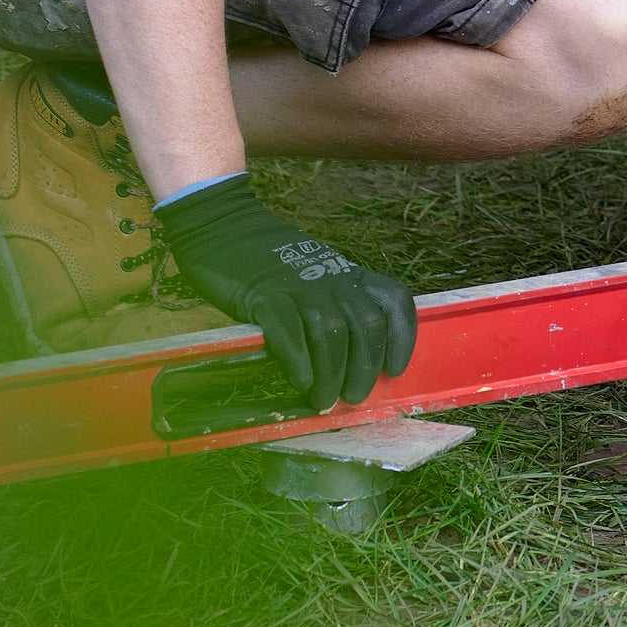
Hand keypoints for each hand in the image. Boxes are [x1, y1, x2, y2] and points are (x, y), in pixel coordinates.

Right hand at [156, 175, 417, 410]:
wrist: (224, 225)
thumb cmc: (272, 263)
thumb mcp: (316, 276)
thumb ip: (334, 307)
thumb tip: (349, 364)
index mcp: (349, 274)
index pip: (393, 300)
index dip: (402, 337)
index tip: (394, 369)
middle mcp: (333, 278)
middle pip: (366, 325)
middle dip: (364, 368)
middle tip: (352, 398)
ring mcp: (300, 285)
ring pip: (332, 333)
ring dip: (332, 373)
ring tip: (322, 400)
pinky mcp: (264, 294)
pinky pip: (289, 330)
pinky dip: (298, 360)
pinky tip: (301, 381)